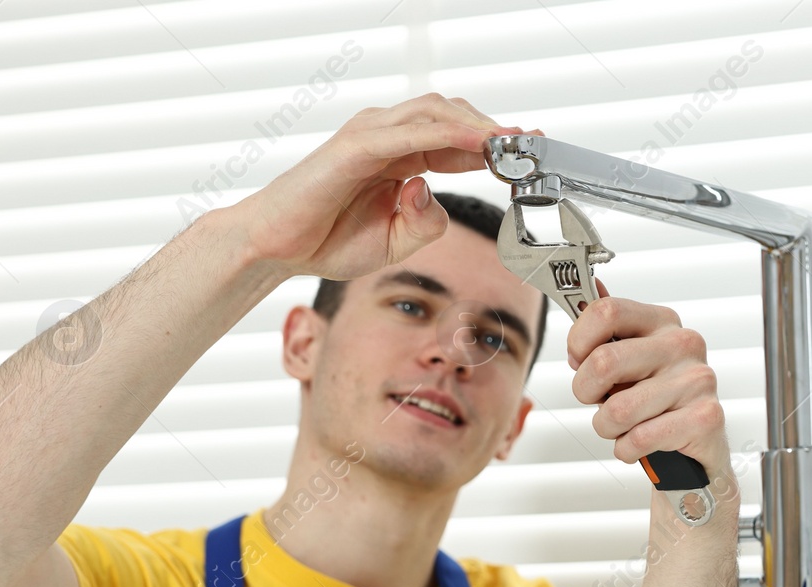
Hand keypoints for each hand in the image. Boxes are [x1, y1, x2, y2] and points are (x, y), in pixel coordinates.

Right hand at [227, 94, 525, 279]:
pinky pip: (411, 133)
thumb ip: (426, 222)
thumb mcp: (397, 241)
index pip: (459, 140)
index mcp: (401, 156)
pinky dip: (449, 134)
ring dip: (480, 126)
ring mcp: (372, 135)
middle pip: (454, 116)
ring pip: (437, 114)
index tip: (533, 154)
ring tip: (514, 142)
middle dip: (497, 129)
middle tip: (533, 145)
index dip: (499, 144)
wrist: (278, 247)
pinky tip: (478, 145)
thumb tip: (433, 195)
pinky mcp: (356, 145)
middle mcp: (389, 136)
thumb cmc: (329, 239)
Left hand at [567, 280, 733, 488]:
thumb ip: (608, 329)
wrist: (699, 443)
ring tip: (623, 426)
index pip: (607, 311)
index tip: (578, 360)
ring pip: (618, 409)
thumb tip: (591, 289)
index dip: (579, 340)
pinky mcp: (705, 417)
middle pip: (604, 361)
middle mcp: (682, 344)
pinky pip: (640, 437)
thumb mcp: (631, 359)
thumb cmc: (658, 400)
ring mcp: (697, 380)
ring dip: (607, 427)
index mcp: (661, 322)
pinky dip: (627, 448)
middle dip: (585, 391)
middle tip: (596, 401)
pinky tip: (639, 443)